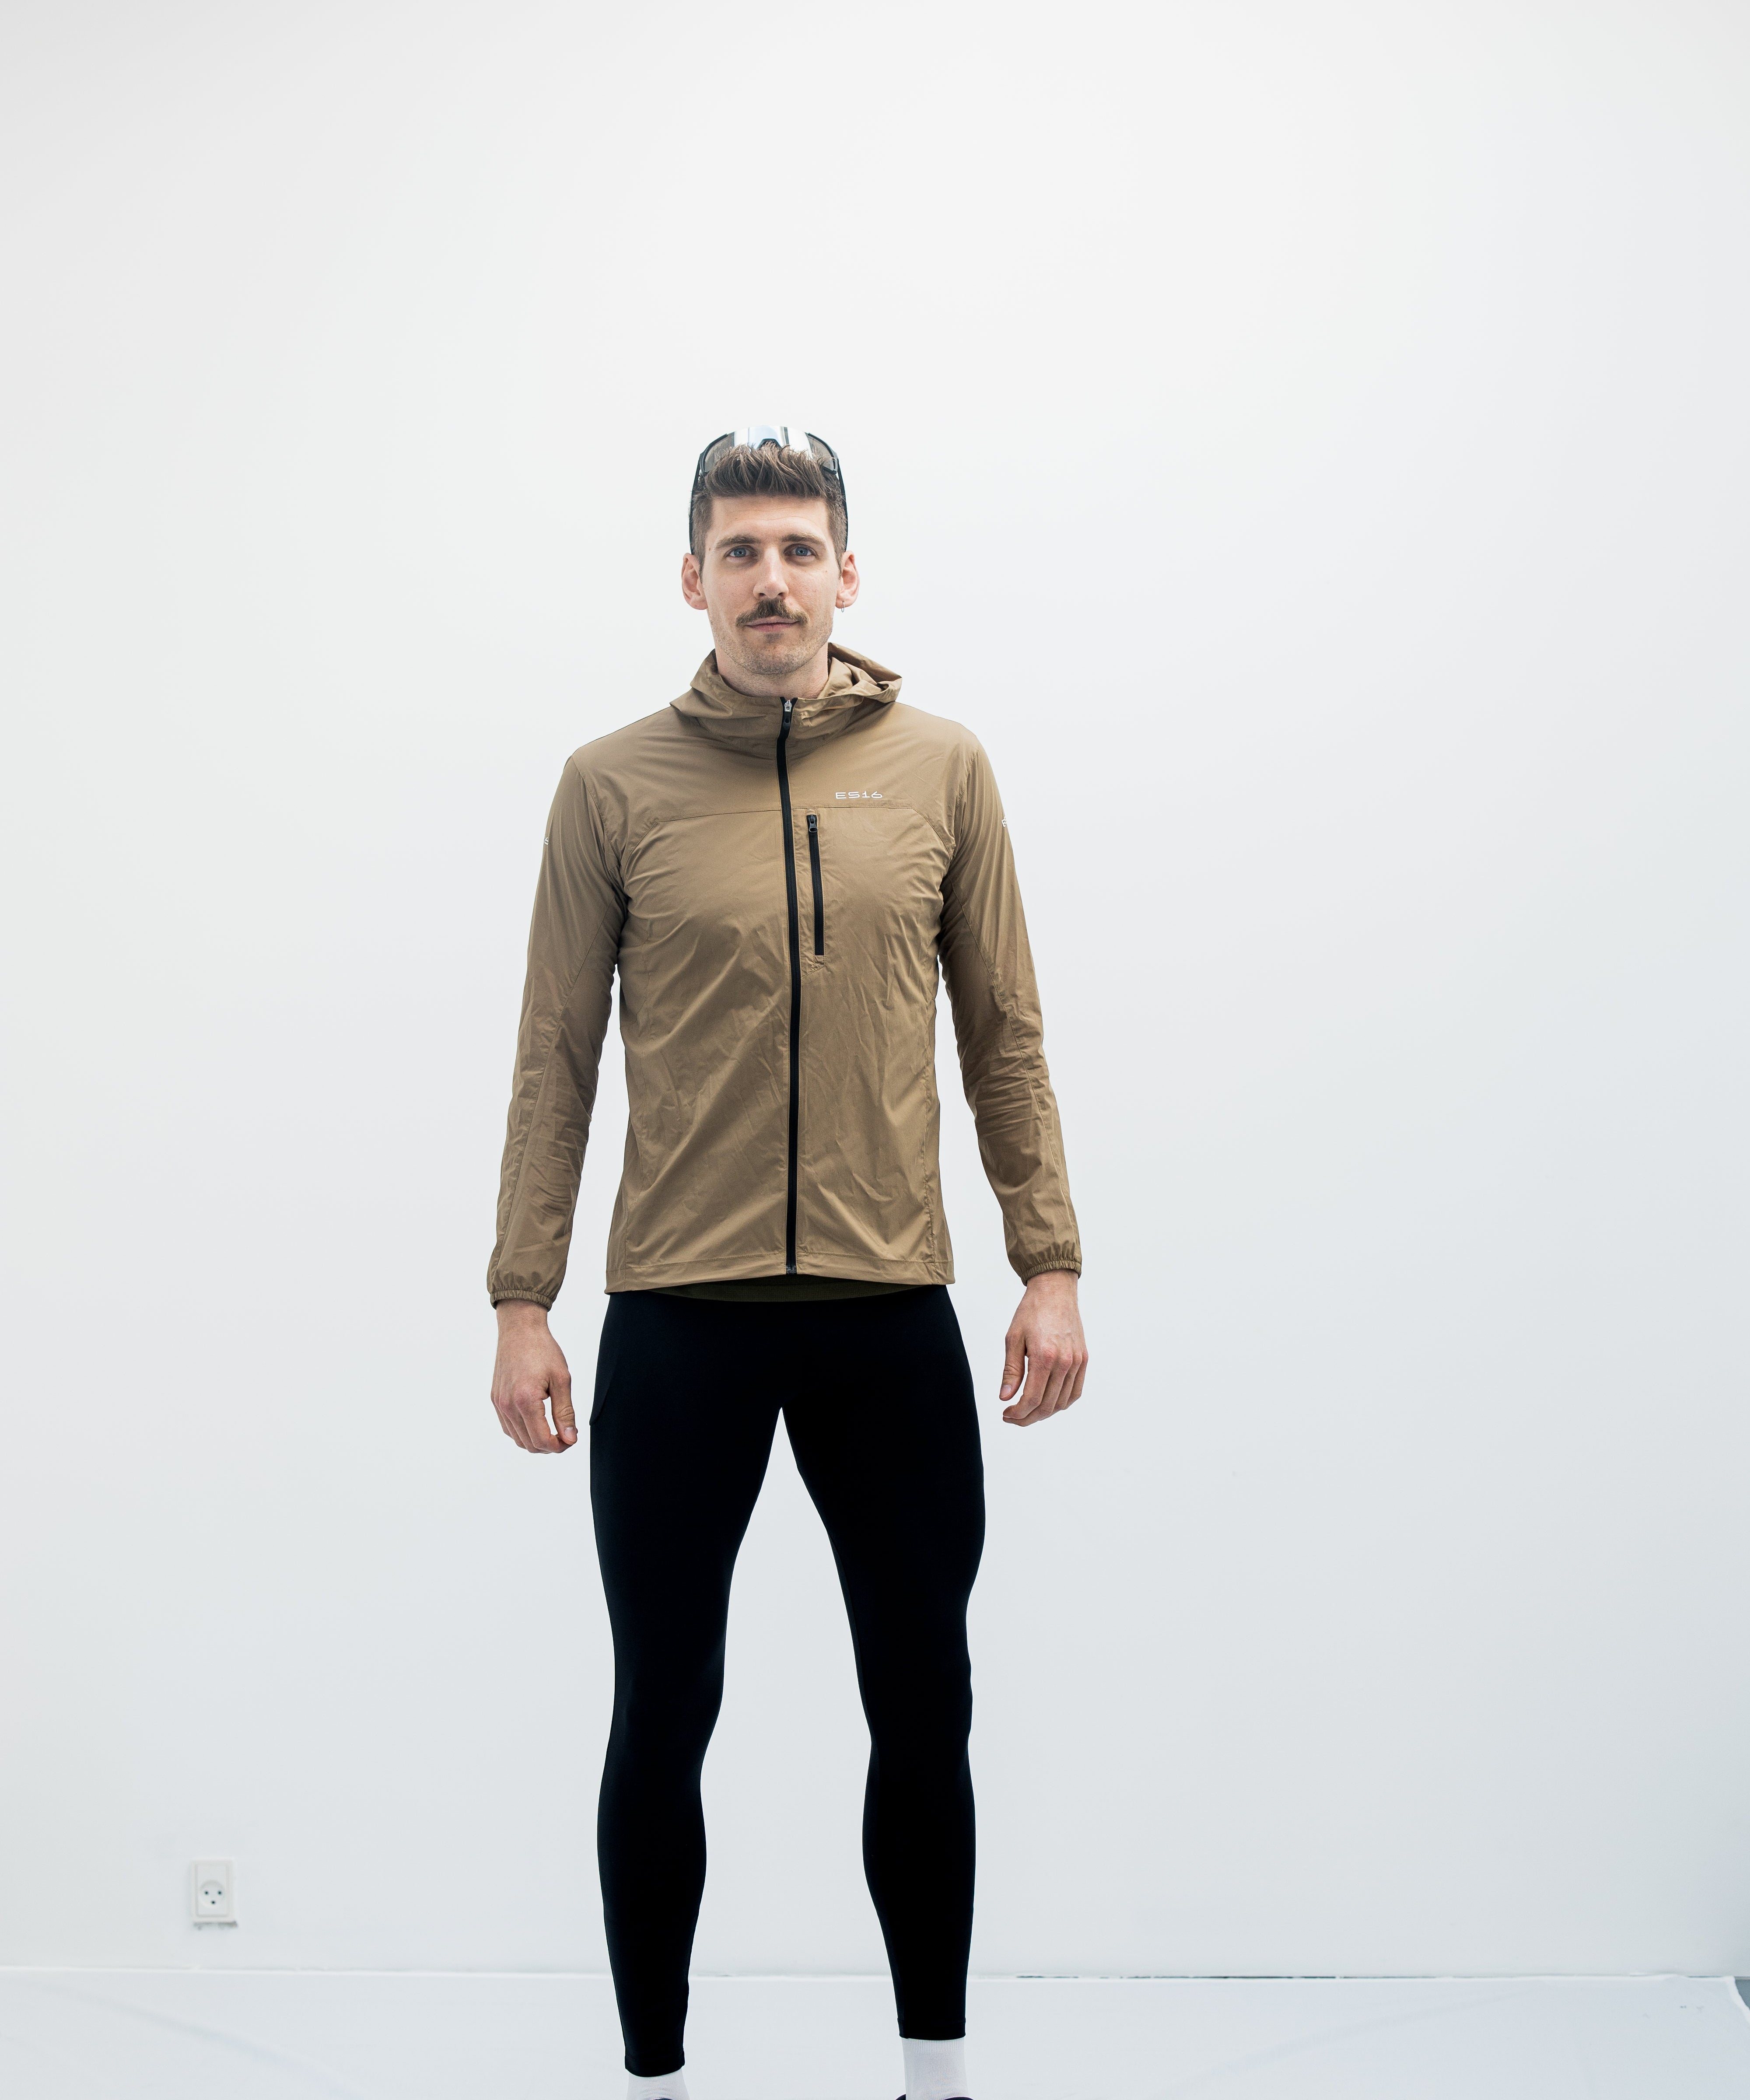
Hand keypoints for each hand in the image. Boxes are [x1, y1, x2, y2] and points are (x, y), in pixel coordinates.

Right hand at [491, 1300, 576, 1452]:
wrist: (519, 1330)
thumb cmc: (543, 1350)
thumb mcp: (562, 1380)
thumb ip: (565, 1413)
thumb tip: (569, 1439)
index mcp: (525, 1400)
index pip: (541, 1440)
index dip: (559, 1447)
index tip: (571, 1440)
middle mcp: (507, 1405)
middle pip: (528, 1444)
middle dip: (549, 1446)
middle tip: (566, 1435)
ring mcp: (499, 1403)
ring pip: (517, 1439)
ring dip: (536, 1440)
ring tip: (553, 1428)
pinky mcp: (496, 1399)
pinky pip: (508, 1427)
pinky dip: (523, 1431)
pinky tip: (537, 1421)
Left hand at [999, 1270, 1087, 1426]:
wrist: (1055, 1291)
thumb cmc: (1032, 1311)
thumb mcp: (1013, 1338)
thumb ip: (1010, 1371)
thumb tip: (1005, 1397)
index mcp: (1044, 1356)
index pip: (1032, 1399)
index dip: (1018, 1413)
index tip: (1006, 1414)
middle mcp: (1065, 1362)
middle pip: (1048, 1405)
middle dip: (1028, 1417)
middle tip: (1013, 1417)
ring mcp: (1077, 1361)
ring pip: (1062, 1402)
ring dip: (1044, 1412)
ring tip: (1028, 1411)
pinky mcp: (1083, 1359)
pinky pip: (1075, 1391)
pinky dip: (1062, 1402)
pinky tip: (1048, 1402)